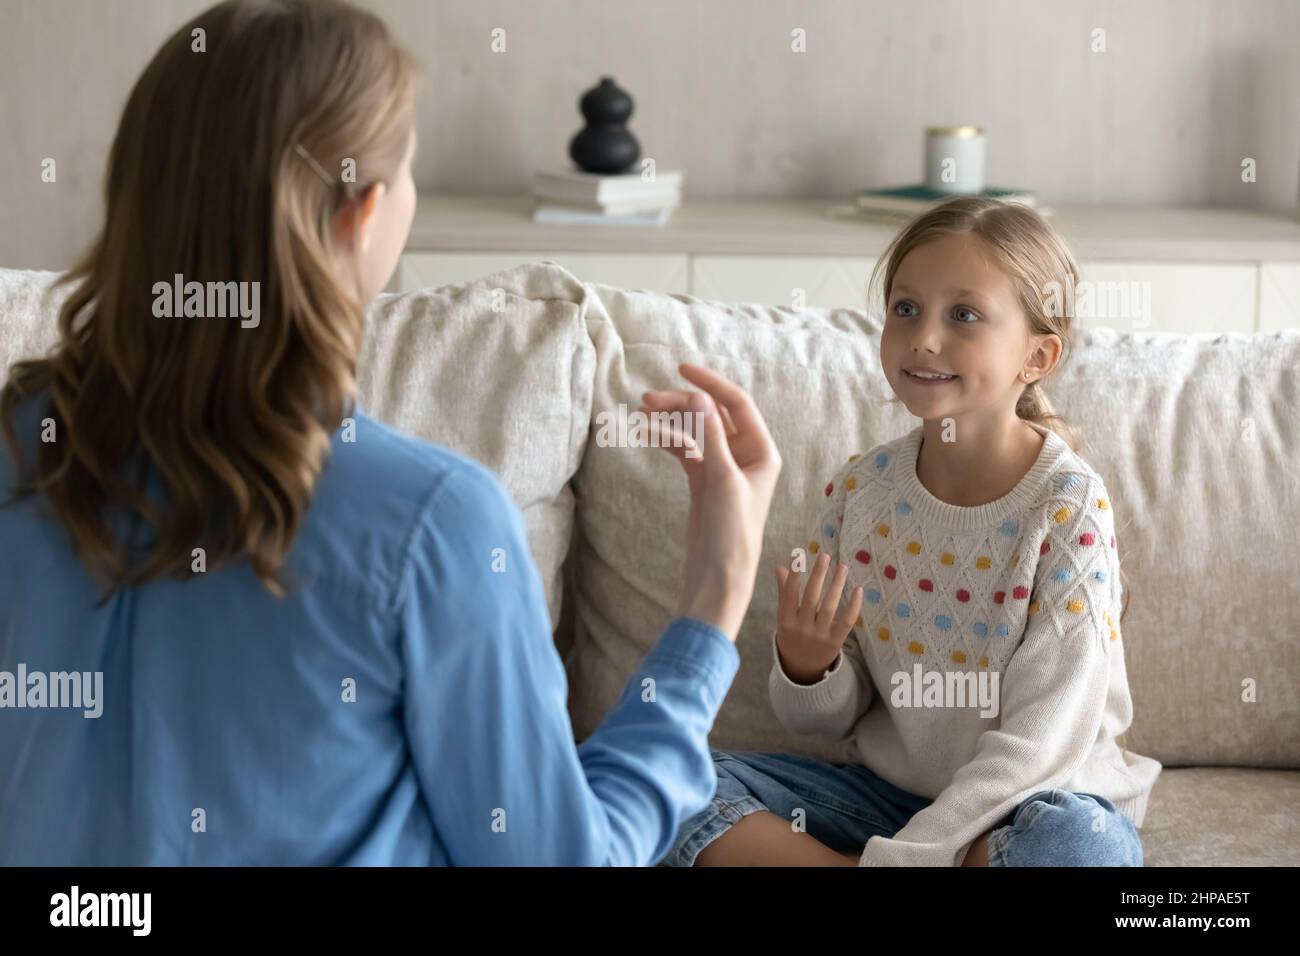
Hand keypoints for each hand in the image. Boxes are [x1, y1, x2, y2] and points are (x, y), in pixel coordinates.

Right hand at [638, 363, 781, 640]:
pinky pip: (683, 450)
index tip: (681, 369)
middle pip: (711, 415)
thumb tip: (699, 398)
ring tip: (640, 416)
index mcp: (762, 451)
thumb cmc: (732, 532)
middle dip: (681, 405)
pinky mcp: (702, 480)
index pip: (737, 404)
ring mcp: (722, 466)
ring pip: (694, 431)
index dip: (710, 384)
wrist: (718, 576)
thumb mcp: (723, 480)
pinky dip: (666, 440)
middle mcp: (745, 455)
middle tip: (648, 400)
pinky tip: (646, 434)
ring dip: (669, 421)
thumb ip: (711, 437)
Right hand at [774, 552, 862, 683]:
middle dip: (818, 575)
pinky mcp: (835, 641)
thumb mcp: (784, 618)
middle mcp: (802, 628)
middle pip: (810, 598)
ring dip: (836, 585)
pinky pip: (846, 621)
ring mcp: (819, 635)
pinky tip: (858, 590)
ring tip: (842, 567)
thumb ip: (784, 593)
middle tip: (825, 556)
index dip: (794, 576)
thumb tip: (780, 567)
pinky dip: (853, 606)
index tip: (799, 556)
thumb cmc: (792, 637)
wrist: (802, 670)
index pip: (789, 594)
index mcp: (786, 621)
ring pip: (829, 607)